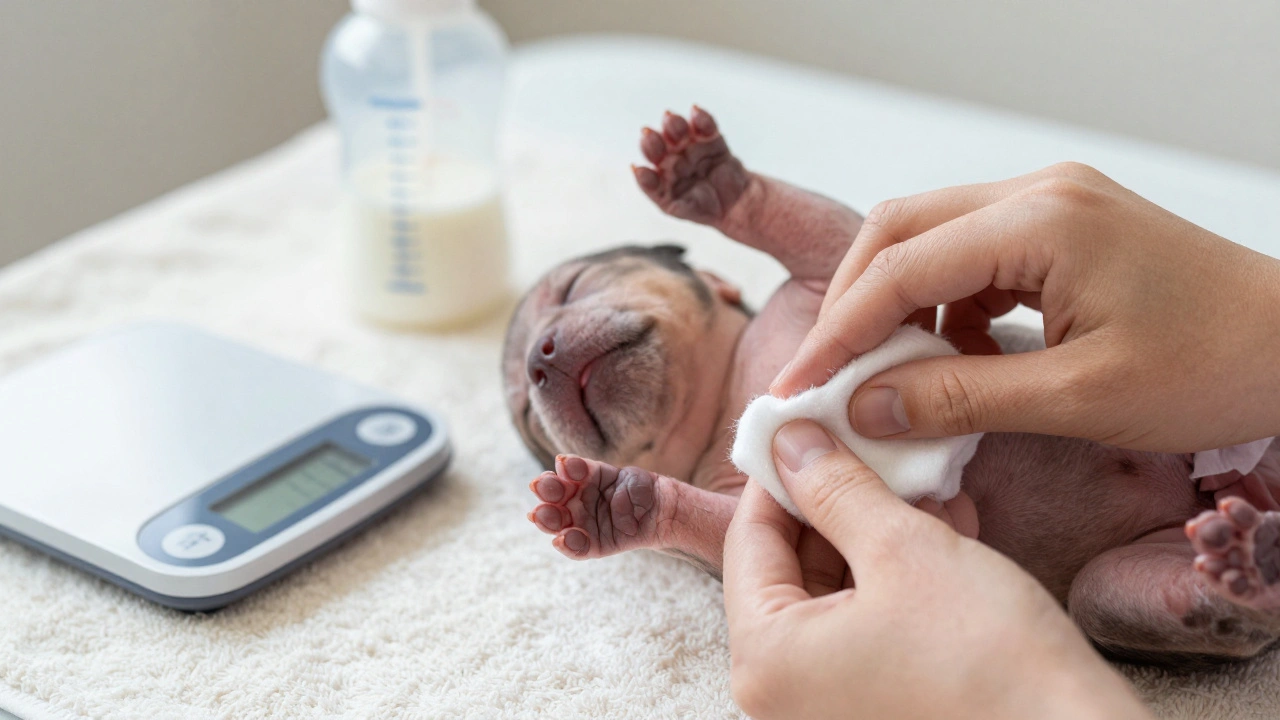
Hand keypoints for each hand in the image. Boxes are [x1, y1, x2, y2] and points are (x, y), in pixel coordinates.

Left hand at [723, 420, 1150, 719]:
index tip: (809, 424)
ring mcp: (829, 705)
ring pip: (836, 592)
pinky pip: (868, 625)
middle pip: (790, 567)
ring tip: (922, 481)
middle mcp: (782, 694)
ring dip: (876, 532)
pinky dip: (897, 577)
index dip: (782, 472)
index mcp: (765, 660)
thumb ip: (835, 489)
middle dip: (837, 501)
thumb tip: (790, 443)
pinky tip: (944, 526)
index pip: (749, 540)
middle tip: (872, 446)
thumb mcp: (902, 549)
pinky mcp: (878, 707)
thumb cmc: (987, 659)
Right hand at [771, 163, 1279, 451]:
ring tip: (889, 375)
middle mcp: (1039, 194)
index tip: (800, 385)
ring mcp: (1050, 205)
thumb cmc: (1216, 365)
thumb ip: (960, 398)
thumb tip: (865, 407)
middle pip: (899, 231)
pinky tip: (954, 358)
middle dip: (854, 305)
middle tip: (827, 374)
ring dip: (896, 305)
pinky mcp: (1061, 229)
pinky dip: (943, 308)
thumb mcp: (1078, 398)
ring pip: (929, 240)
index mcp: (1043, 220)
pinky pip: (971, 257)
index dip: (840, 332)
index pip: (901, 267)